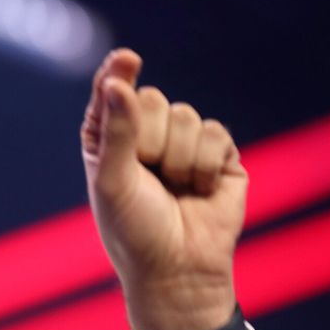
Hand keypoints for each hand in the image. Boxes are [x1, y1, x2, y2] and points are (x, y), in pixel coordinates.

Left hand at [80, 49, 246, 329]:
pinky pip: (216, 134)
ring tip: (176, 190)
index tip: (127, 60)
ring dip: (179, 158)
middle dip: (150, 139)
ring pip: (186, 116)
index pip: (111, 92)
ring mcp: (184, 143)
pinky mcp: (219, 155)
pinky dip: (207, 165)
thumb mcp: (113, 182)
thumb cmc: (134, 230)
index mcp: (109, 139)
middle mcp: (145, 135)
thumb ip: (117, 131)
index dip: (118, 73)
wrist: (179, 269)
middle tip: (149, 176)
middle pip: (152, 100)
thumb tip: (118, 82)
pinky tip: (201, 190)